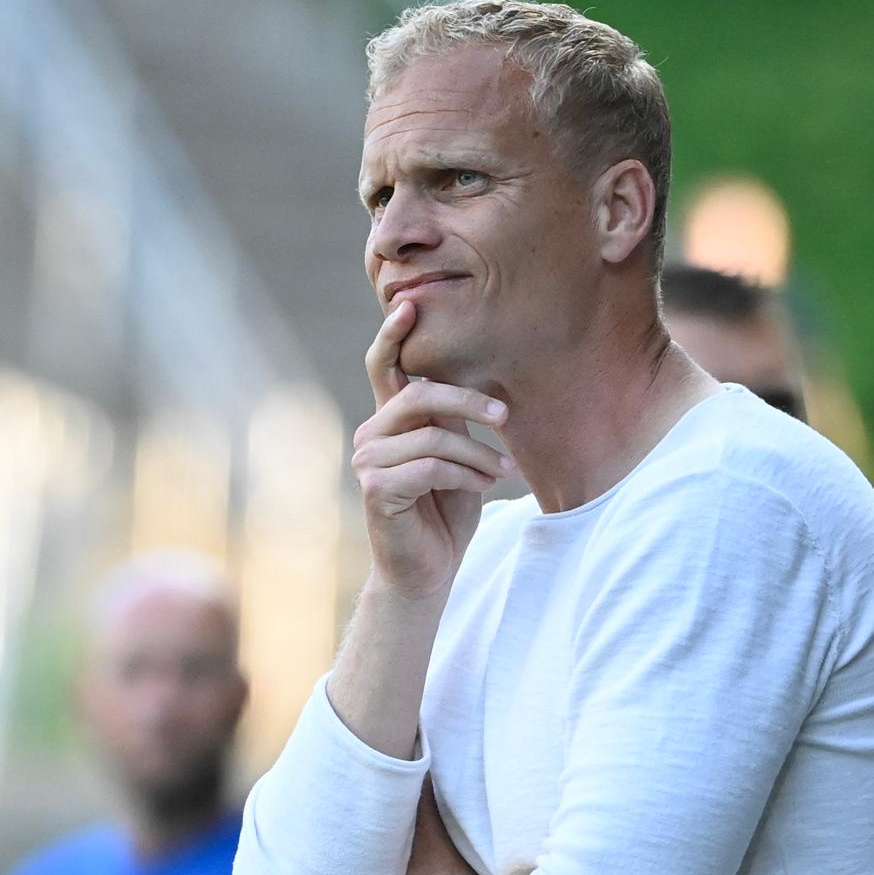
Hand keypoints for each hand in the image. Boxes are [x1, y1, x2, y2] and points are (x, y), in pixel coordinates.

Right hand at [353, 300, 512, 598]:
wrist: (429, 570)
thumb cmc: (445, 511)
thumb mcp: (455, 454)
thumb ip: (450, 420)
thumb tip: (475, 383)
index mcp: (389, 420)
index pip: (384, 366)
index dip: (392, 335)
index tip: (410, 305)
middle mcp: (371, 434)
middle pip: (418, 395)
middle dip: (469, 401)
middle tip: (506, 417)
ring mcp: (368, 461)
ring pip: (432, 435)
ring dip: (477, 453)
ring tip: (502, 471)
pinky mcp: (375, 488)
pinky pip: (430, 466)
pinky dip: (466, 474)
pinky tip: (485, 485)